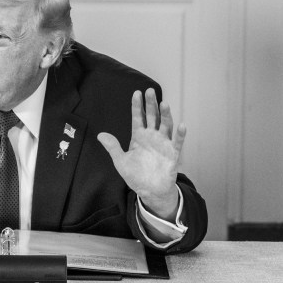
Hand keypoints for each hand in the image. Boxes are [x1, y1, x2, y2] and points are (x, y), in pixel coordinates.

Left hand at [97, 89, 185, 217]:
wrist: (150, 191)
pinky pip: (177, 142)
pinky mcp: (172, 154)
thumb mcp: (121, 161)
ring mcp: (163, 144)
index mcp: (139, 137)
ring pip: (165, 125)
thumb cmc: (136, 176)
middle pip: (152, 117)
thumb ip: (113, 147)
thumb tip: (100, 134)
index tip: (137, 93)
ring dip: (165, 115)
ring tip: (164, 103)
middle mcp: (152, 137)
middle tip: (150, 91)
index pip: (138, 117)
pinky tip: (182, 125)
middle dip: (151, 104)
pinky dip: (180, 134)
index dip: (137, 106)